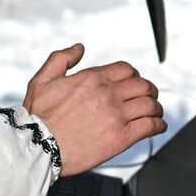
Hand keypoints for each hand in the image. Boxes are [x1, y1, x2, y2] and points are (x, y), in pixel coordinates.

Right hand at [22, 44, 164, 175]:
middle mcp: (107, 94)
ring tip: (155, 113)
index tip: (133, 83)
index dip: (133, 75)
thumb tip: (79, 48)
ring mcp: (116, 116)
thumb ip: (61, 59)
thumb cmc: (38, 117)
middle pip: (143, 85)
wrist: (37, 147)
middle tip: (148, 97)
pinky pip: (150, 126)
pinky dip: (158, 125)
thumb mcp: (43, 79)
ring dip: (156, 108)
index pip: (126, 70)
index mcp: (92, 79)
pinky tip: (157, 127)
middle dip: (148, 90)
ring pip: (150, 105)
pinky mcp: (121, 138)